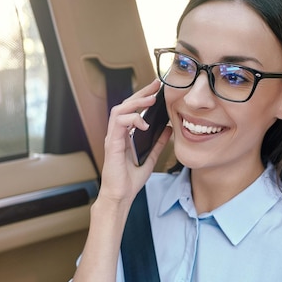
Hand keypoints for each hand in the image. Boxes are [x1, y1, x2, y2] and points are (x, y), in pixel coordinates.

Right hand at [97, 79, 172, 205]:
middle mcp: (116, 133)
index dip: (144, 97)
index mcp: (124, 135)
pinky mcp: (112, 145)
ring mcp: (112, 138)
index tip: (157, 88)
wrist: (120, 196)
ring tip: (151, 100)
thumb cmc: (129, 180)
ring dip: (135, 102)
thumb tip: (169, 129)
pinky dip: (132, 120)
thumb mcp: (150, 158)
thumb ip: (158, 143)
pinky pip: (119, 124)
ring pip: (119, 110)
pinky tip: (144, 123)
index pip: (132, 109)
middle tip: (156, 85)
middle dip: (141, 93)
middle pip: (125, 104)